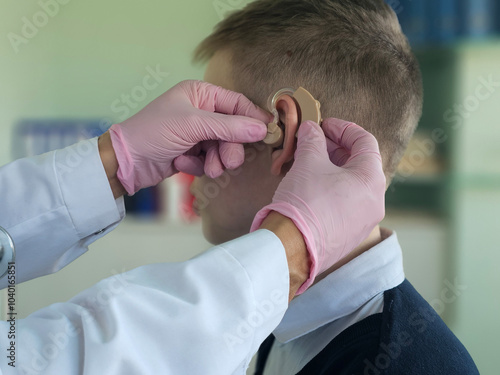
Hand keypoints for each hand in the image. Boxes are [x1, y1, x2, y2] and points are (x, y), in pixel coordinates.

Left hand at [109, 80, 269, 194]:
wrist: (126, 161)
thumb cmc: (154, 132)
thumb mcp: (193, 125)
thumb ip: (229, 127)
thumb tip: (262, 129)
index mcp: (200, 94)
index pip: (236, 103)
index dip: (253, 118)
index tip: (268, 132)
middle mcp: (200, 111)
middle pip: (233, 129)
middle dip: (230, 148)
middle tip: (230, 162)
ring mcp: (196, 133)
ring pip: (223, 148)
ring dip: (216, 161)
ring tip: (208, 169)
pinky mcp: (192, 152)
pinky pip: (210, 160)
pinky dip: (199, 165)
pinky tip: (182, 164)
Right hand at [253, 119, 385, 293]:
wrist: (291, 247)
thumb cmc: (304, 202)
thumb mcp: (308, 161)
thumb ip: (312, 139)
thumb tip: (311, 129)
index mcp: (371, 180)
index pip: (365, 141)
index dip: (343, 128)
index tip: (324, 125)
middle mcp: (375, 202)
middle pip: (360, 164)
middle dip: (335, 149)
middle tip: (314, 143)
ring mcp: (363, 221)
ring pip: (352, 186)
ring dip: (332, 170)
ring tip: (308, 164)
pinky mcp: (349, 236)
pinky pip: (345, 205)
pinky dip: (331, 190)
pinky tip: (310, 188)